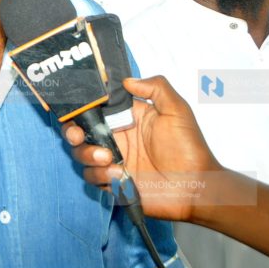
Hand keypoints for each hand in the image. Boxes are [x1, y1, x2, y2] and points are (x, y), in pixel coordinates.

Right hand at [62, 76, 222, 221]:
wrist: (197, 187)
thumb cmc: (189, 148)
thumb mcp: (177, 110)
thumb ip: (156, 87)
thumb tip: (127, 80)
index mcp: (126, 119)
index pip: (94, 109)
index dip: (79, 108)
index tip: (76, 109)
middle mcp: (115, 139)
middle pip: (78, 132)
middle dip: (71, 132)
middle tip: (77, 136)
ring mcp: (113, 162)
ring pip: (81, 155)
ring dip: (87, 155)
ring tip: (107, 158)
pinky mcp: (114, 183)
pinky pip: (92, 178)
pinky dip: (100, 175)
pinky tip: (120, 175)